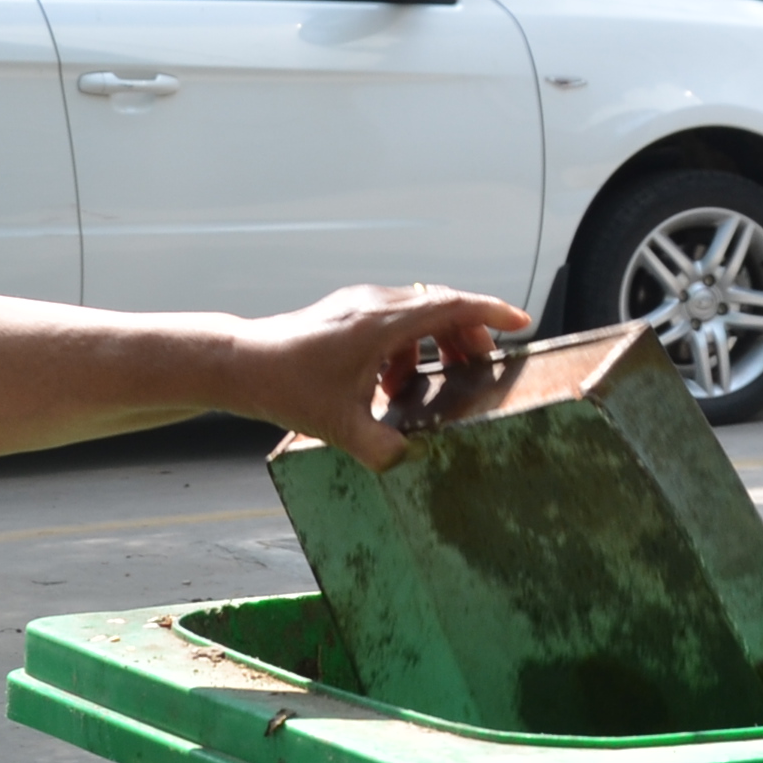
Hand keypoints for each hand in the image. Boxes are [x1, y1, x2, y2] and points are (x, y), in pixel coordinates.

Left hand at [227, 281, 530, 468]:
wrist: (241, 362)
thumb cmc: (288, 387)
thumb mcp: (338, 426)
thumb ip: (379, 449)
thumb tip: (408, 459)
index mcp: (382, 322)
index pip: (451, 305)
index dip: (491, 313)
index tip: (521, 324)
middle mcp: (375, 304)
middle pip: (440, 305)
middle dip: (467, 334)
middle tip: (480, 367)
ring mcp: (359, 304)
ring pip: (416, 312)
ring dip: (435, 342)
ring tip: (434, 382)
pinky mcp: (346, 313)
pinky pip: (392, 322)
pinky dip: (406, 347)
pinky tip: (392, 385)